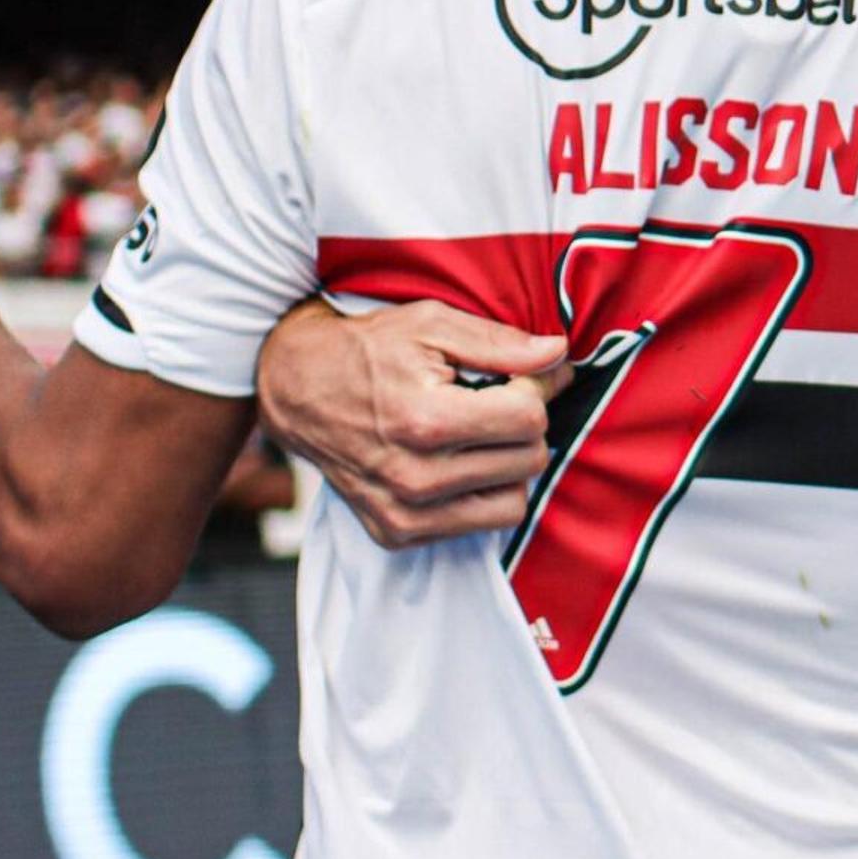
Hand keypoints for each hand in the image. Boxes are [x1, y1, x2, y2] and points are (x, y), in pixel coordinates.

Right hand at [258, 297, 567, 550]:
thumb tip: (558, 354)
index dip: (536, 389)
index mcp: (425, 422)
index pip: (529, 419)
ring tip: (479, 433)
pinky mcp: (397, 533)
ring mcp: (404, 513)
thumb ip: (499, 342)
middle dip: (523, 425)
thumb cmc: (369, 350)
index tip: (520, 376)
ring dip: (508, 465)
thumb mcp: (431, 325)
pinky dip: (481, 494)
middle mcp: (415, 478)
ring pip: (513, 503)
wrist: (299, 390)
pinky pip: (479, 526)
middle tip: (495, 401)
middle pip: (528, 460)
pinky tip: (456, 460)